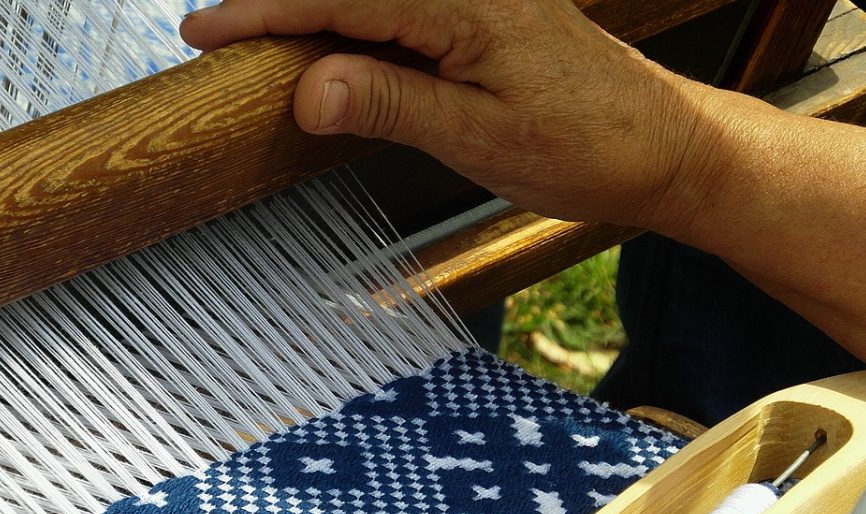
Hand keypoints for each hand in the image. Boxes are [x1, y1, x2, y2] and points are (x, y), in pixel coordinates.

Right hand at [180, 0, 720, 227]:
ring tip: (252, 40)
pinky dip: (351, 27)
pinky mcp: (483, 16)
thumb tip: (306, 85)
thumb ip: (391, 104)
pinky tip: (326, 49)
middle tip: (211, 34)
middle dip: (276, 7)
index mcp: (463, 1)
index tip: (201, 30)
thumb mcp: (480, 136)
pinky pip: (398, 13)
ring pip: (370, 0)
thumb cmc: (587, 145)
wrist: (663, 146)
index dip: (262, 12)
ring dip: (311, 17)